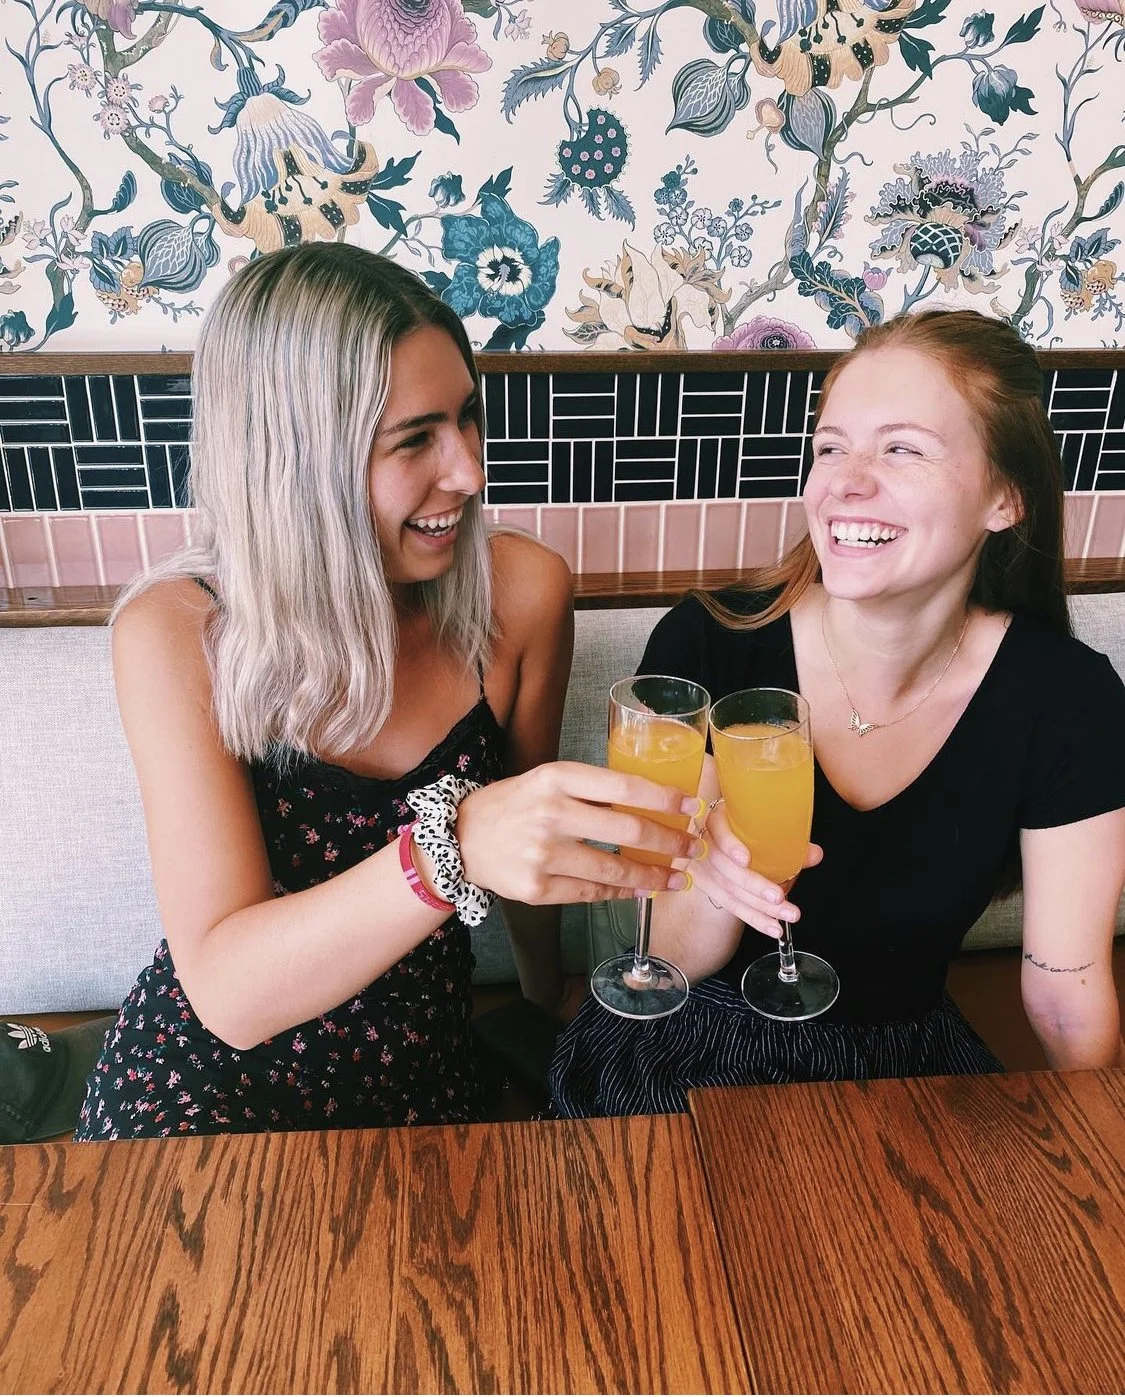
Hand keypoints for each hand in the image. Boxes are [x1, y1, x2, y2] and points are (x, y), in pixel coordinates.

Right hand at [456, 761, 703, 905]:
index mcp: (556, 778)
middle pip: (627, 828)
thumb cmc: (513, 805)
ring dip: (652, 876)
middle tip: (692, 847)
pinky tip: (638, 890)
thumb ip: (589, 789)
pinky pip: (592, 892)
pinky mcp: (537, 888)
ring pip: (614, 867)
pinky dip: (620, 891)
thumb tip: (649, 803)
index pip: (623, 785)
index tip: (692, 806)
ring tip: (675, 878)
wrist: (460, 839)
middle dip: (669, 841)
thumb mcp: (546, 780)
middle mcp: (550, 813)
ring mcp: (543, 854)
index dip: (664, 798)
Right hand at [692, 799, 822, 939]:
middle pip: (725, 868)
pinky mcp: (708, 888)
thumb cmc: (744, 830)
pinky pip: (732, 906)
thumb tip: (814, 854)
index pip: (718, 830)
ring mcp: (704, 868)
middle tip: (778, 897)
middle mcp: (706, 844)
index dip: (730, 845)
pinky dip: (754, 918)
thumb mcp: (761, 828)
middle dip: (754, 886)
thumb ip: (787, 840)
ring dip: (759, 908)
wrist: (722, 839)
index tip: (745, 859)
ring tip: (785, 915)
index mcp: (718, 820)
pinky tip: (772, 927)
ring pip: (729, 891)